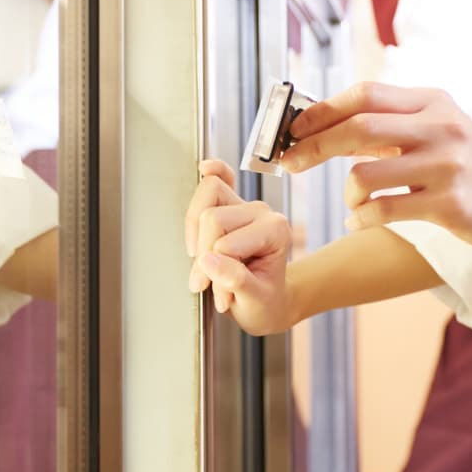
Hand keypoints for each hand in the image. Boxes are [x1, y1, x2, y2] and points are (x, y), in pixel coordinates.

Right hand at [183, 159, 297, 334]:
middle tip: (207, 285)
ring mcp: (244, 206)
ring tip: (203, 268)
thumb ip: (235, 281)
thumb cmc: (265, 302)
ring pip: (206, 198)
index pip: (226, 240)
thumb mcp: (256, 302)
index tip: (222, 298)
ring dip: (195, 237)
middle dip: (203, 255)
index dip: (215, 270)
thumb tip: (208, 260)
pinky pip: (221, 177)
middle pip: (211, 217)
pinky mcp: (231, 204)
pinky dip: (213, 171)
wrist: (268, 303)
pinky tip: (205, 168)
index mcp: (275, 230)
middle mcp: (261, 212)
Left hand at [279, 82, 471, 252]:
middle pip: (358, 127)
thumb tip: (327, 125)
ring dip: (347, 193)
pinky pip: (385, 210)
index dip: (322, 110)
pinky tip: (361, 222)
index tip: (291, 128)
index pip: (365, 94)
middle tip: (289, 163)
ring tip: (353, 203)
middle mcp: (440, 127)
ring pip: (366, 175)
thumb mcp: (438, 132)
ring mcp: (446, 165)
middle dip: (314, 145)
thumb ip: (390, 127)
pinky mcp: (450, 204)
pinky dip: (362, 219)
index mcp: (432, 102)